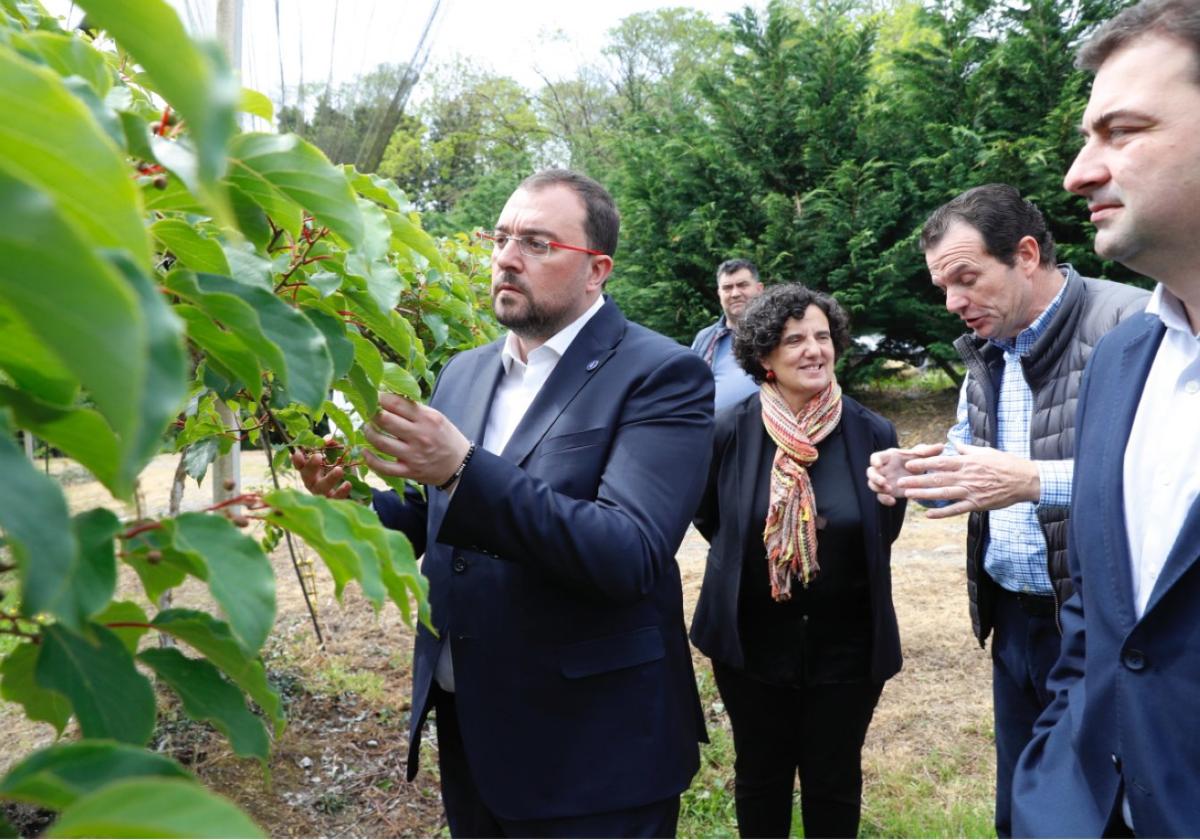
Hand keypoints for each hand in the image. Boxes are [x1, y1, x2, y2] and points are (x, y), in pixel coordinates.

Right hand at [292, 440, 351, 499]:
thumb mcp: (336, 457)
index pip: (301, 466)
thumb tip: (328, 439)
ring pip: (321, 489)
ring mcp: (323, 495)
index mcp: (311, 472)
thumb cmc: (339, 472)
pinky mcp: (334, 502)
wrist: (353, 496)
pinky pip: (336, 499)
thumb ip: (331, 447)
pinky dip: (341, 492)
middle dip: (311, 466)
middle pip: (307, 477)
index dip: (297, 461)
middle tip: (318, 456)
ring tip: (339, 470)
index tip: (297, 453)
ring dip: (329, 478)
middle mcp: (314, 483)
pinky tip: (347, 483)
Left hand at [362, 393, 470, 486]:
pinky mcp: (409, 471)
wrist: (460, 464)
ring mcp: (413, 455)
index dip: (379, 397)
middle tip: (367, 411)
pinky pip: (383, 467)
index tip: (372, 394)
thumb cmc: (444, 436)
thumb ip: (414, 408)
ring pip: (381, 442)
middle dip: (371, 413)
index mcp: (427, 418)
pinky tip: (365, 451)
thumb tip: (387, 396)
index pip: (397, 403)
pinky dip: (370, 459)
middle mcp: (419, 435)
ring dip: (369, 433)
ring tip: (367, 428)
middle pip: (385, 420)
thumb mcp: (435, 417)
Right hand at [867, 444, 943, 505]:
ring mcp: (884, 481)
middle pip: (870, 472)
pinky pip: (880, 497)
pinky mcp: (888, 492)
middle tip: (884, 482)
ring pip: (872, 485)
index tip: (878, 465)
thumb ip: (929, 451)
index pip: (875, 457)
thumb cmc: (919, 461)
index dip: (875, 461)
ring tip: (890, 490)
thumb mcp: (924, 456)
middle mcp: (883, 469)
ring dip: (878, 488)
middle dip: (874, 477)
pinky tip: (893, 502)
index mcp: (889, 457)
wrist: (919, 474)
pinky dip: (884, 500)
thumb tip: (941, 446)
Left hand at [897, 443, 1040, 518]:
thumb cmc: (1006, 464)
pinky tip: (928, 515)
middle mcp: (967, 476)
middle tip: (900, 482)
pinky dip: (942, 513)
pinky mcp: (977, 504)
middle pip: (937, 478)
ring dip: (924, 495)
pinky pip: (956, 510)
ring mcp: (971, 491)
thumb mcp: (985, 452)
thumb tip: (953, 444)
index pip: (941, 462)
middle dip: (917, 481)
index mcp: (967, 462)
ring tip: (908, 496)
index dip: (923, 463)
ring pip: (943, 494)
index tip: (909, 464)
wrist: (1025, 480)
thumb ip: (967, 450)